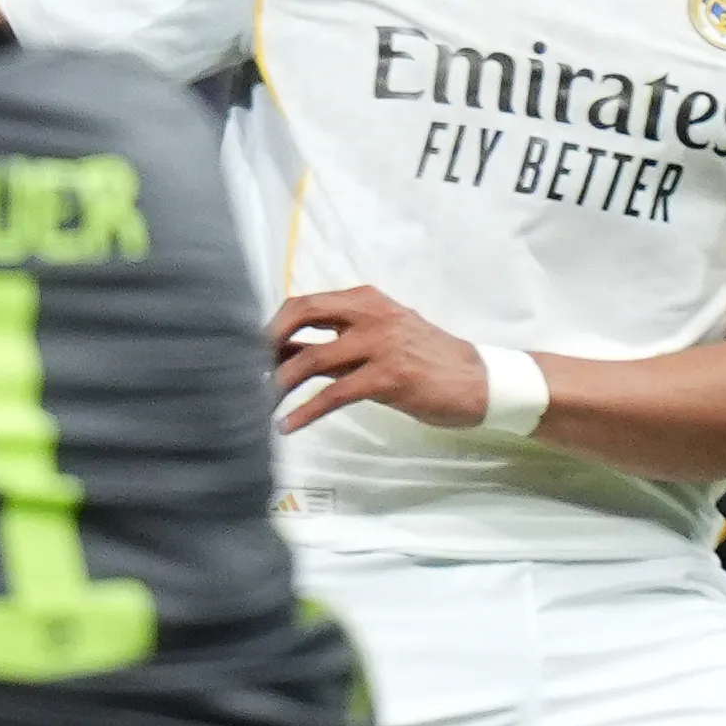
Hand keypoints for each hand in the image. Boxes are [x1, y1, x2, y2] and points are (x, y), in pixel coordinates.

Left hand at [270, 286, 491, 431]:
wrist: (479, 381)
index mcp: (366, 300)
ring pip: (312, 358)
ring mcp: (381, 343)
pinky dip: (305, 411)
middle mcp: (371, 314)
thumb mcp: (379, 342)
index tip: (253, 351)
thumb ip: (334, 345)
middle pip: (301, 314)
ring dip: (279, 384)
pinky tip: (288, 425)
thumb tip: (282, 355)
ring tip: (259, 404)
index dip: (273, 325)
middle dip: (266, 342)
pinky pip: (334, 393)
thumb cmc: (426, 363)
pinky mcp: (389, 376)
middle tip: (246, 370)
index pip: (306, 302)